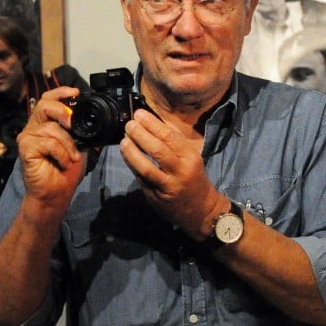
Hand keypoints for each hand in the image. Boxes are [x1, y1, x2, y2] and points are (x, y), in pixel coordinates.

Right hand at [16, 86, 85, 213]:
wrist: (57, 192)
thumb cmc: (67, 168)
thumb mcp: (79, 145)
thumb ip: (80, 130)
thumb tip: (94, 118)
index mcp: (47, 123)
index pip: (49, 99)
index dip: (61, 92)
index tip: (76, 92)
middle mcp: (34, 127)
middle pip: (45, 106)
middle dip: (63, 112)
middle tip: (73, 123)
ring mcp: (27, 137)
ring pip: (51, 128)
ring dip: (68, 144)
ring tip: (72, 157)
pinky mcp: (25, 149)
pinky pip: (48, 143)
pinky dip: (61, 153)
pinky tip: (64, 162)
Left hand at [120, 109, 225, 239]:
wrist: (201, 210)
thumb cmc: (194, 179)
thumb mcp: (191, 159)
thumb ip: (174, 144)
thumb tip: (151, 124)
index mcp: (191, 157)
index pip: (170, 137)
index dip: (153, 124)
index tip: (140, 114)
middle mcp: (181, 171)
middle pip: (157, 150)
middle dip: (140, 134)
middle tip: (129, 124)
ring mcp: (168, 186)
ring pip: (146, 167)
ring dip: (132, 151)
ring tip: (124, 140)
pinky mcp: (156, 197)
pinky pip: (141, 179)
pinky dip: (132, 165)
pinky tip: (127, 156)